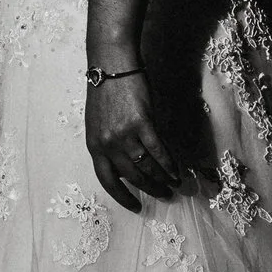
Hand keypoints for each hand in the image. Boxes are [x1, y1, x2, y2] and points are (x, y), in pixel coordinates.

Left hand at [85, 70, 180, 211]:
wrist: (111, 64)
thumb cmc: (106, 92)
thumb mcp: (98, 123)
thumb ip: (109, 145)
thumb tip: (127, 166)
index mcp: (94, 145)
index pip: (107, 180)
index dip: (123, 196)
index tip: (136, 207)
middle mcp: (107, 143)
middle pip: (132, 176)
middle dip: (150, 189)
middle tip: (164, 195)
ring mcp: (124, 134)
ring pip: (147, 166)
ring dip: (163, 178)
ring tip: (174, 184)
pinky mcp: (142, 123)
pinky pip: (158, 151)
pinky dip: (169, 164)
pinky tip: (177, 170)